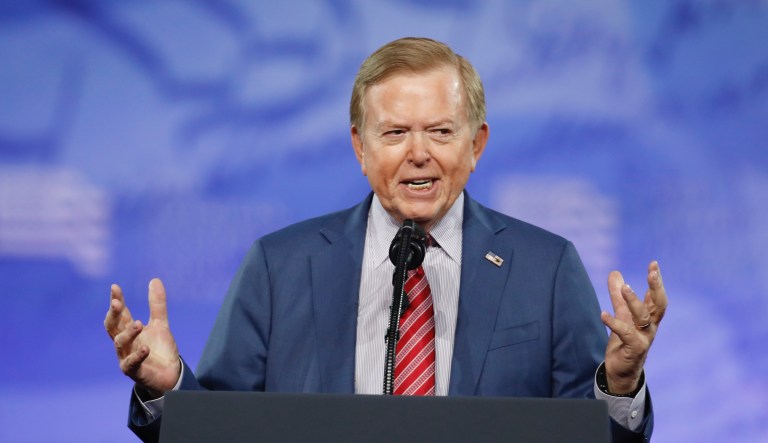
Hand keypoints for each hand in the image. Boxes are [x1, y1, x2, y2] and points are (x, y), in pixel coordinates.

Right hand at [104, 278, 180, 397]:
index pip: (120, 313)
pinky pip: (132, 363)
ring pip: (120, 343)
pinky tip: (145, 348)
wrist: (169, 374)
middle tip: (116, 303)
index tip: (115, 287)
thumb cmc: (159, 349)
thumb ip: (157, 305)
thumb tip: (155, 279)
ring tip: (139, 323)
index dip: (117, 301)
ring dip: (128, 333)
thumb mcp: (160, 324)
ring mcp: (126, 356)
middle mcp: (124, 343)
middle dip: (113, 315)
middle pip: (113, 327)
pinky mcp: (134, 371)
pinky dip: (137, 355)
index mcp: (129, 330)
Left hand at [600, 261, 667, 393]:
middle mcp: (650, 326)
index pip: (656, 296)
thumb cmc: (625, 341)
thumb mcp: (621, 315)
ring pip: (642, 316)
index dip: (656, 281)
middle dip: (656, 287)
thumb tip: (615, 272)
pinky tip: (603, 314)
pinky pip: (625, 333)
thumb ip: (617, 296)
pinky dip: (614, 323)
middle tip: (652, 272)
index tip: (654, 264)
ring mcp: (644, 337)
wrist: (622, 371)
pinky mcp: (633, 348)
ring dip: (634, 301)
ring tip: (625, 287)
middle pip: (658, 304)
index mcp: (649, 318)